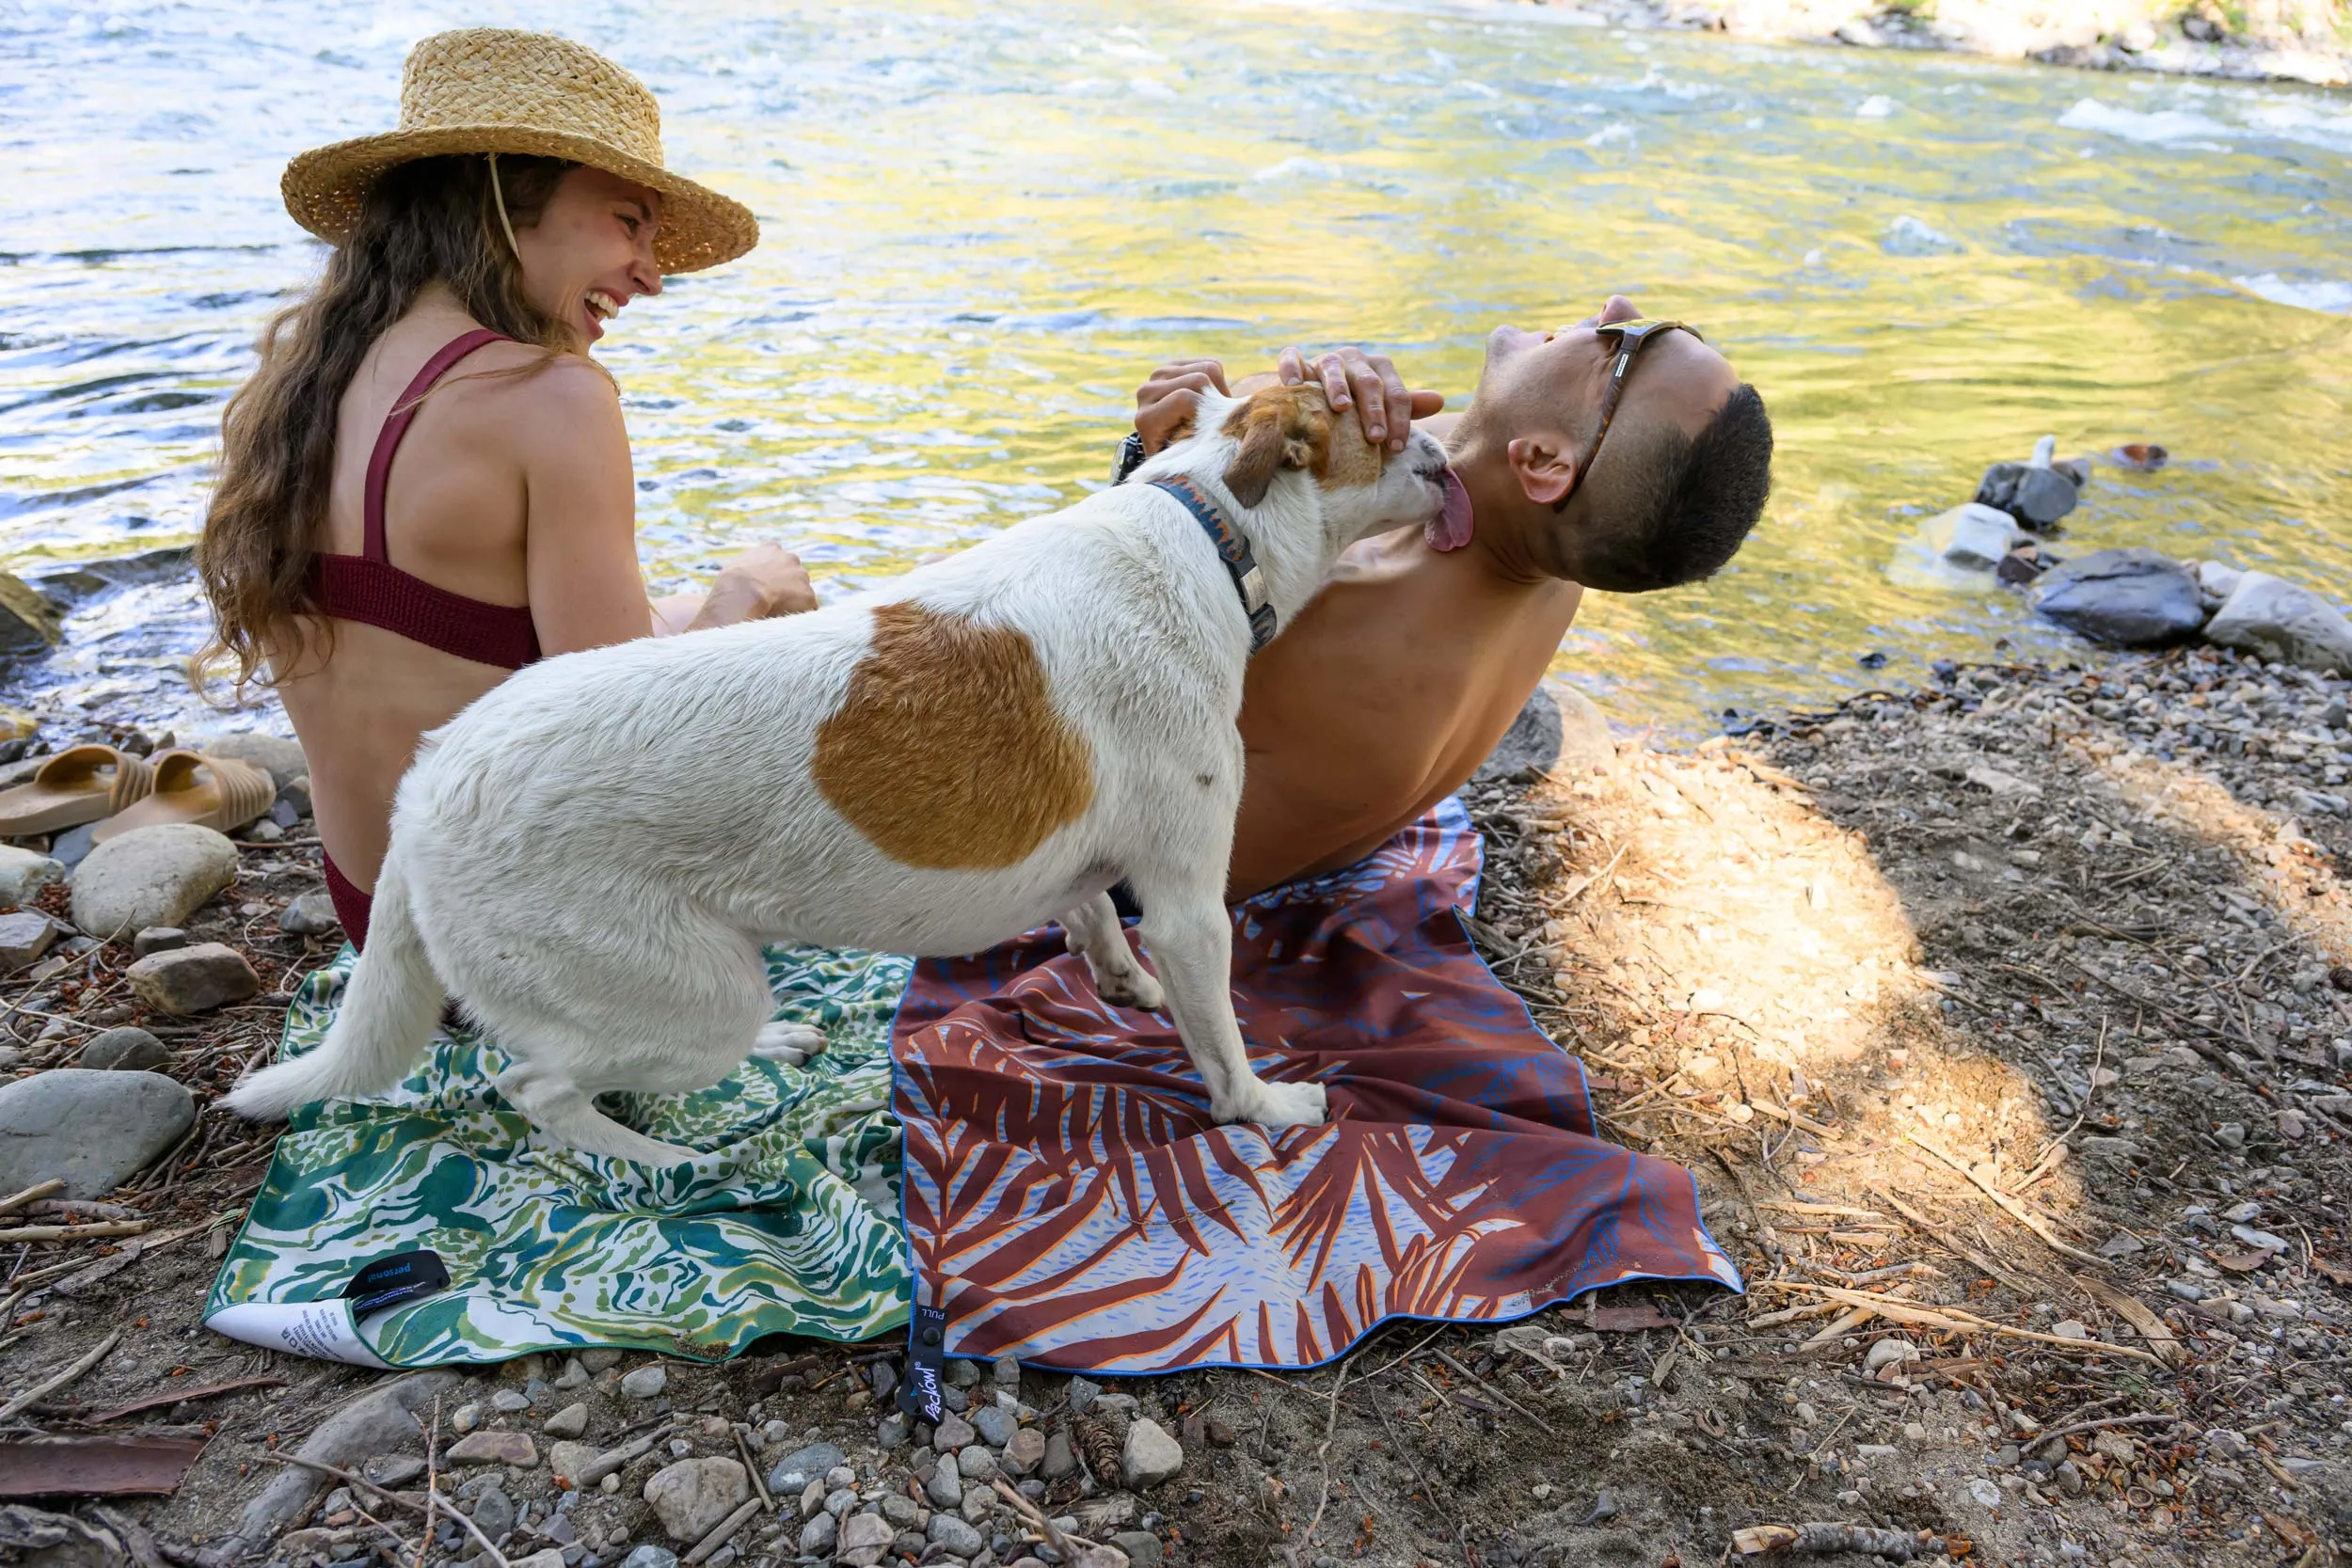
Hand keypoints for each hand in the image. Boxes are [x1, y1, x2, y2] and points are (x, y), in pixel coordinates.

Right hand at [711, 543, 815, 619]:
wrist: (744, 595)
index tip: (767, 587)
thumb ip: (749, 568)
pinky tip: (785, 623)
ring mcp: (802, 577)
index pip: (778, 558)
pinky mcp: (809, 596)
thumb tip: (750, 579)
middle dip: (787, 588)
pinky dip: (799, 616)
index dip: (773, 574)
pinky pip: (807, 610)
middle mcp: (791, 559)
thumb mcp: (736, 568)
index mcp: (771, 549)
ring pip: (802, 593)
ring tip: (776, 615)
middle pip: (793, 575)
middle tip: (772, 604)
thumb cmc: (732, 585)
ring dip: (794, 603)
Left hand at [1134, 358, 1228, 454]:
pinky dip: (1220, 382)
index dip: (1208, 414)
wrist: (1172, 445)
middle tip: (1220, 422)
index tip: (1214, 432)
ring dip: (1221, 392)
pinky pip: (1211, 364)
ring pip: (1208, 369)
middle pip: (1199, 379)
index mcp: (1146, 418)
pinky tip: (1211, 400)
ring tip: (1215, 413)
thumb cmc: (1184, 458)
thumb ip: (1196, 453)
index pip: (1186, 399)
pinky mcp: (1174, 365)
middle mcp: (1147, 392)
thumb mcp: (1188, 461)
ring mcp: (1159, 375)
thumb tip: (1218, 445)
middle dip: (1218, 401)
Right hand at [1276, 345, 1443, 454]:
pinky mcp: (1298, 362)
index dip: (1400, 419)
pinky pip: (1292, 357)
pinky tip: (1295, 384)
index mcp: (1379, 370)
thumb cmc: (1354, 409)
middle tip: (1375, 438)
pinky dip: (1293, 367)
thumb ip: (1406, 406)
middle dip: (1373, 410)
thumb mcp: (1381, 408)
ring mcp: (1326, 359)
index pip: (1396, 393)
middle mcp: (1355, 360)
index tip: (1398, 447)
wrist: (1312, 400)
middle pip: (1369, 381)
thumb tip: (1440, 401)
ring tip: (1340, 407)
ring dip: (1338, 386)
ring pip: (1333, 366)